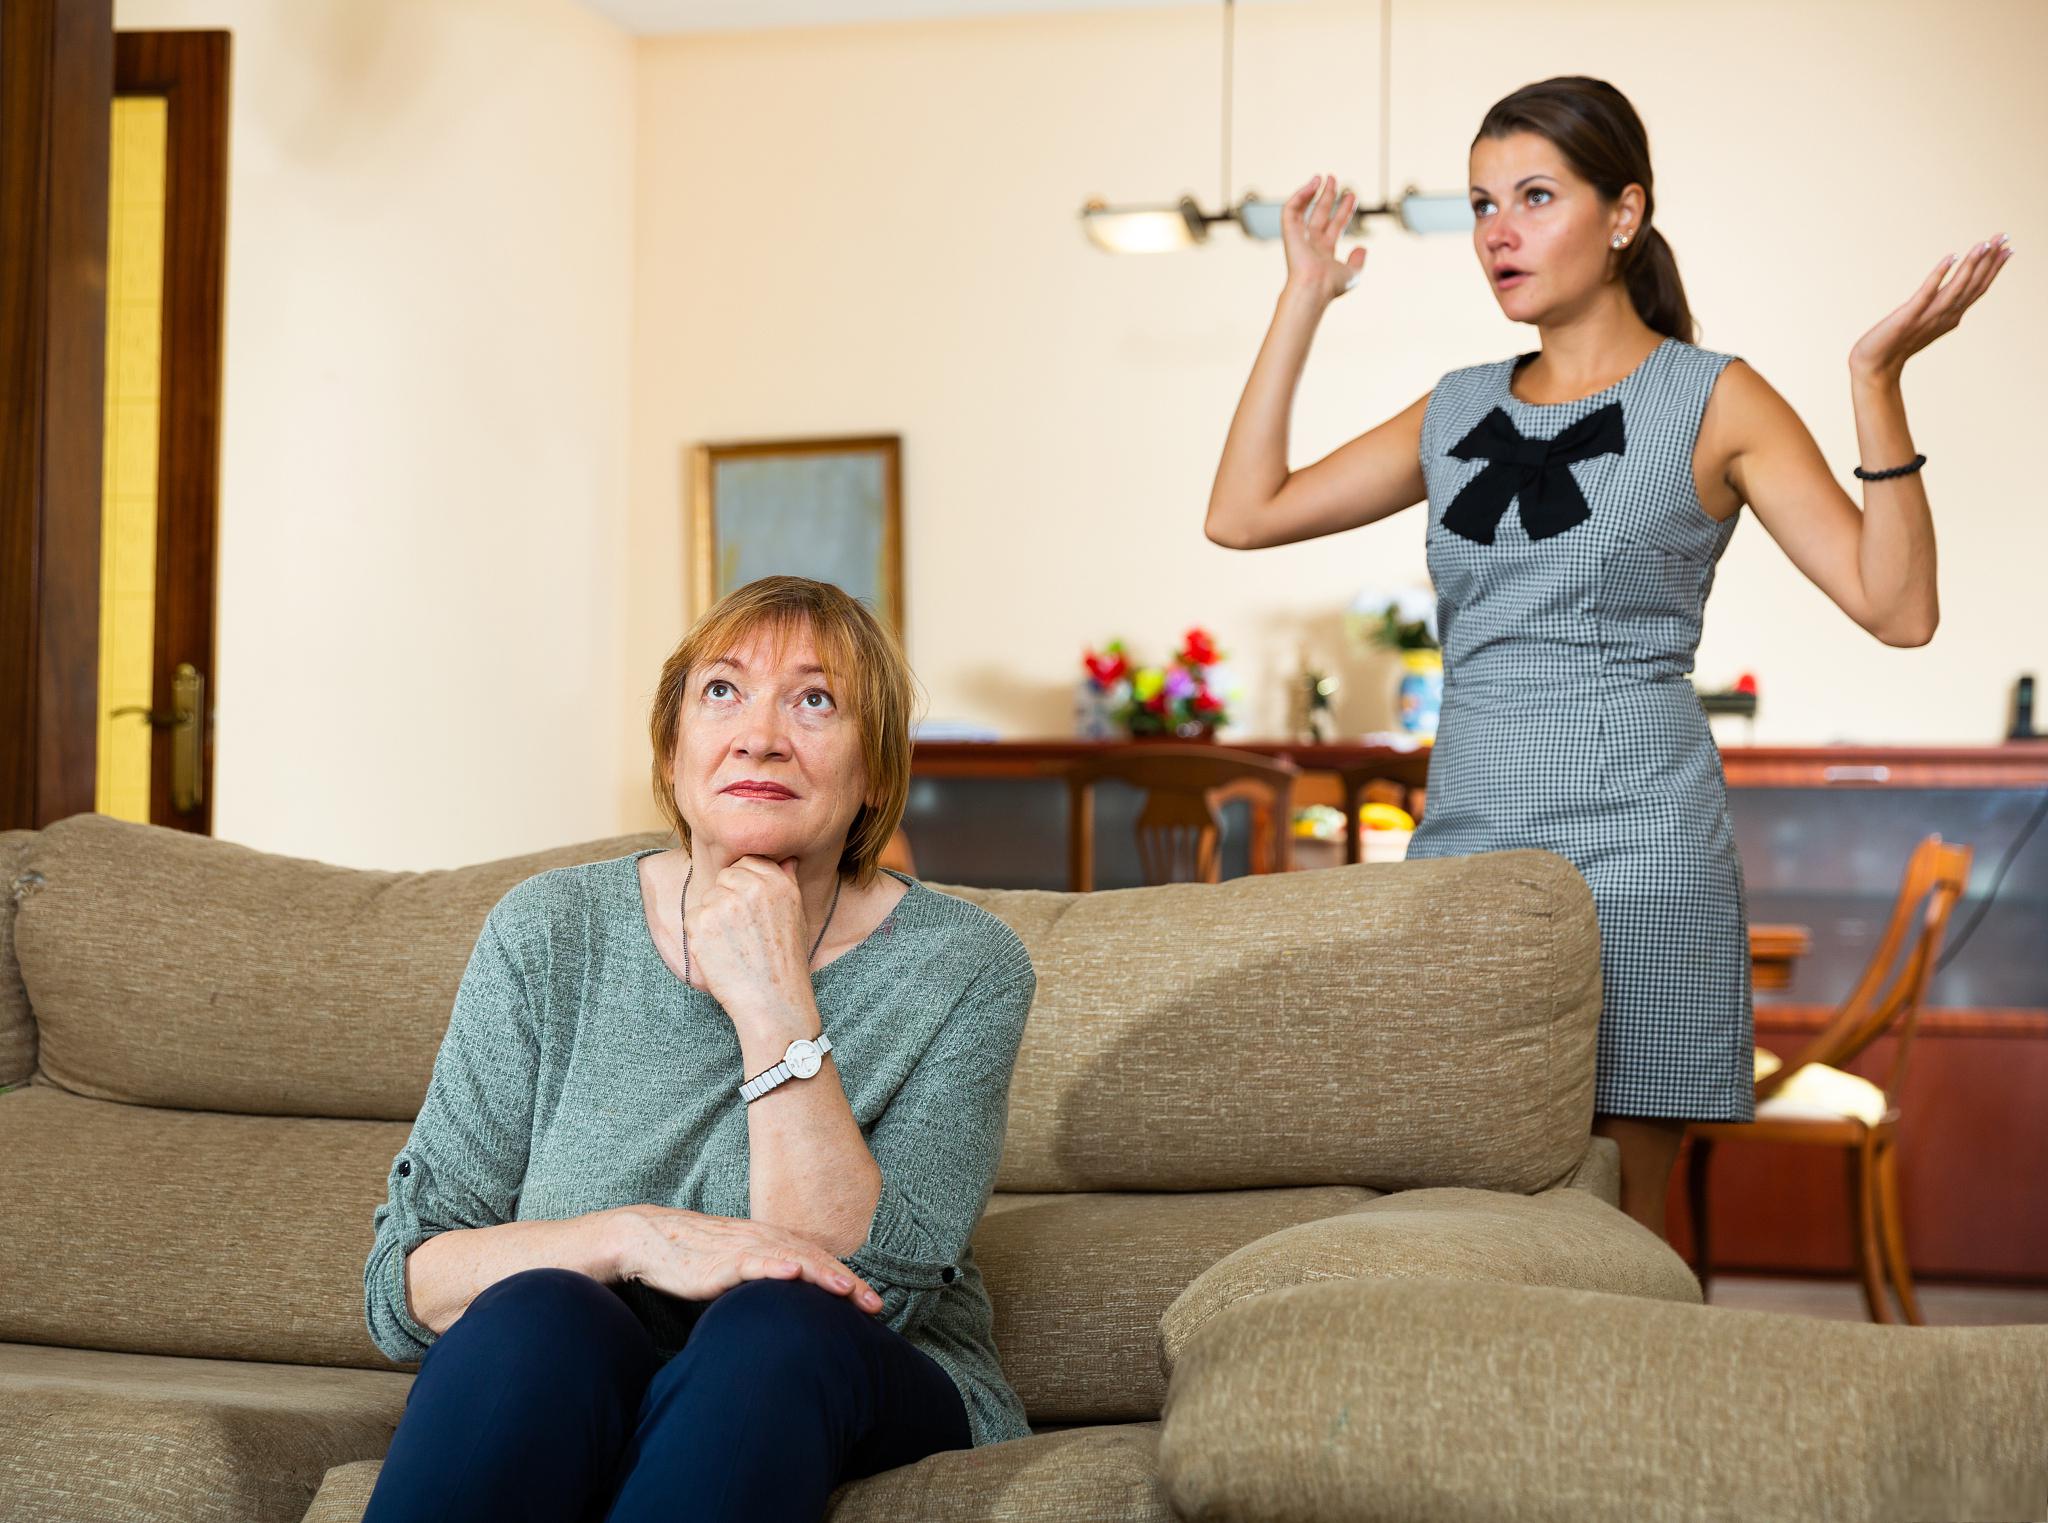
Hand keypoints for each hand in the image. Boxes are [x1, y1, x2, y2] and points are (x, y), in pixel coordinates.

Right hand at [607, 1205, 884, 1314]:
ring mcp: (742, 1248)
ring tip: (846, 1290)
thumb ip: (766, 1277)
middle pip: (814, 1260)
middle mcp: (764, 1240)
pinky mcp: (718, 1260)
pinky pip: (750, 1262)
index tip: (873, 1304)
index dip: (848, 1281)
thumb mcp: (739, 1266)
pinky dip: (772, 1267)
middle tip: (875, 1306)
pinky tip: (790, 1274)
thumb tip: (793, 1306)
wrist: (651, 1237)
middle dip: (847, 1284)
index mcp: (772, 1242)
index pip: (819, 1261)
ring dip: (820, 1274)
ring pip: (790, 1259)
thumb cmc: (696, 1256)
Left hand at [682, 855, 813, 1020]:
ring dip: (713, 918)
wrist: (773, 1001)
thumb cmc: (785, 962)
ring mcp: (725, 904)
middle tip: (741, 932)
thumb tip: (786, 858)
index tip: (748, 908)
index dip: (743, 884)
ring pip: (707, 898)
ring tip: (733, 946)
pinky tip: (720, 954)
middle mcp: (752, 888)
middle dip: (727, 899)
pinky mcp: (702, 922)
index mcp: (778, 882)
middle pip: (723, 877)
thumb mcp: (796, 916)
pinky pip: (692, 918)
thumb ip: (787, 882)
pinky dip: (700, 937)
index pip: (747, 862)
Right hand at [1281, 173, 1367, 305]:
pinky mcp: (1289, 232)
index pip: (1335, 225)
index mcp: (1324, 252)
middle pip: (1320, 213)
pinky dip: (1299, 195)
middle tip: (1334, 179)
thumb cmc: (1330, 285)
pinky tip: (1312, 184)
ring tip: (1321, 177)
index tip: (1352, 195)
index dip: (1343, 210)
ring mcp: (1299, 237)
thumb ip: (1359, 261)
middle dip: (1328, 196)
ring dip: (1311, 192)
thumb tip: (1362, 247)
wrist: (1313, 288)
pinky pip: (1290, 208)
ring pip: (1303, 209)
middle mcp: (1310, 243)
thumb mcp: (1353, 274)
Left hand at [1850, 232, 2012, 382]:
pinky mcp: (1908, 316)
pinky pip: (1927, 293)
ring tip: (1984, 243)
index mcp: (1951, 316)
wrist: (1875, 367)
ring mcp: (1928, 316)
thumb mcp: (1927, 325)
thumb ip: (1942, 311)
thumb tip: (1957, 301)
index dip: (1994, 268)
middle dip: (1990, 260)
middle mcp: (1945, 316)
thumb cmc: (1898, 345)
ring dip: (1972, 264)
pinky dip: (1940, 274)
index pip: (1978, 289)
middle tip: (2005, 236)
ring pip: (1957, 287)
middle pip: (1974, 285)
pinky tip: (1950, 257)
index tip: (2008, 248)